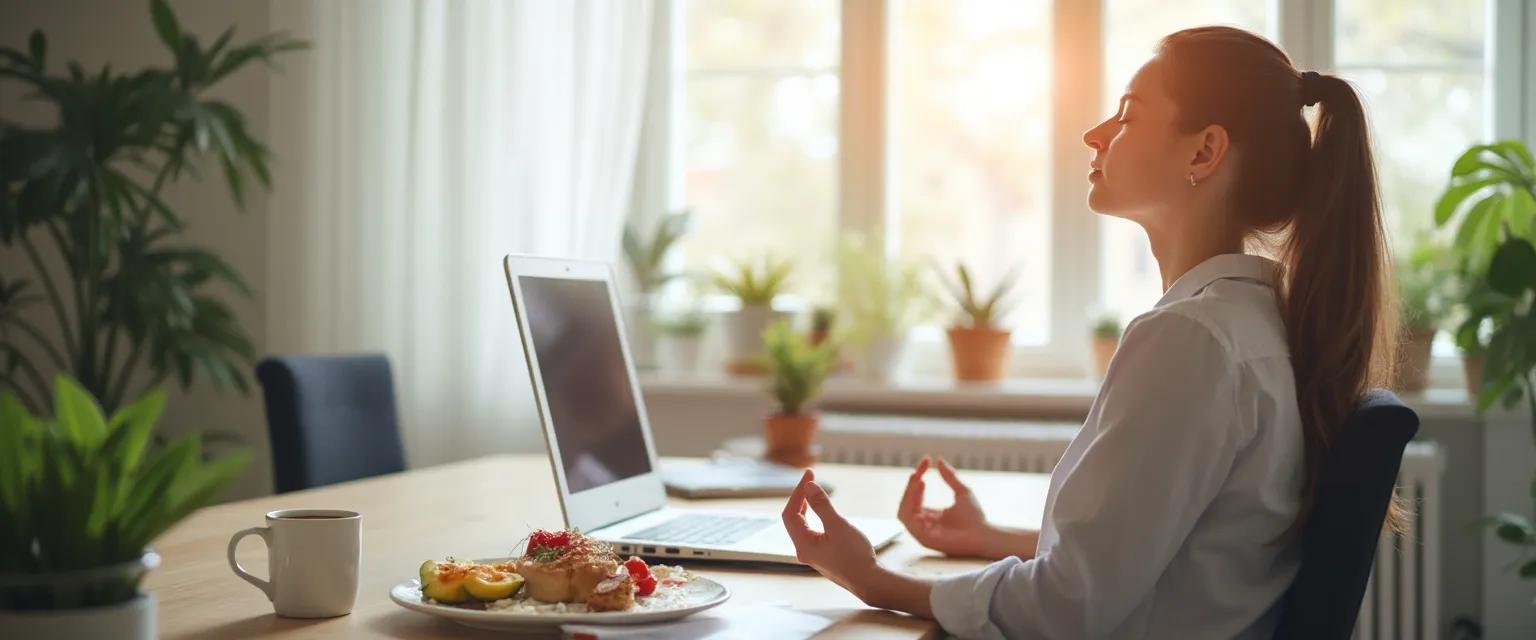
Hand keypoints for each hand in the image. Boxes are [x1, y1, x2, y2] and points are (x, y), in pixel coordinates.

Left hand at [781, 469, 879, 595]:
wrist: (870, 582)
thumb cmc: (855, 556)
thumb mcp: (838, 526)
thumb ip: (822, 506)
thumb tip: (809, 487)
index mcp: (803, 545)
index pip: (790, 513)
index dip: (797, 492)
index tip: (809, 475)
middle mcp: (804, 551)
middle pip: (793, 518)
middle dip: (801, 497)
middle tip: (811, 478)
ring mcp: (813, 554)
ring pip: (802, 525)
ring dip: (807, 506)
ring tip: (814, 491)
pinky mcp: (823, 556)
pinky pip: (812, 532)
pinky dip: (815, 518)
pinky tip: (823, 512)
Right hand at [899, 456, 1020, 558]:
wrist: (985, 535)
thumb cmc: (976, 518)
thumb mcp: (962, 491)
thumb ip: (950, 477)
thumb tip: (938, 459)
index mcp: (930, 516)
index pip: (914, 497)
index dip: (917, 479)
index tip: (926, 462)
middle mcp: (923, 525)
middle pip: (905, 504)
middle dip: (910, 486)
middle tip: (918, 472)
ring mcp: (923, 533)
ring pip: (903, 512)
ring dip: (908, 494)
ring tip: (919, 481)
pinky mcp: (925, 539)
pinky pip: (910, 523)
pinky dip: (912, 507)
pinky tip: (922, 492)